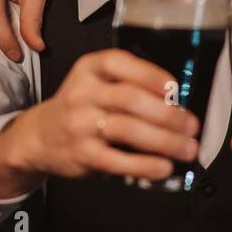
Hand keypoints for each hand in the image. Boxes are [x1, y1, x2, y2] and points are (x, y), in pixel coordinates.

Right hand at [0, 49, 199, 194]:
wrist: (40, 137)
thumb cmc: (82, 107)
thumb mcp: (97, 83)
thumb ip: (130, 84)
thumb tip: (179, 102)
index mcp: (90, 69)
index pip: (120, 63)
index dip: (151, 74)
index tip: (176, 88)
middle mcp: (82, 93)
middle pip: (130, 99)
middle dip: (168, 114)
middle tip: (192, 126)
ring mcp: (80, 124)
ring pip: (127, 129)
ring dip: (164, 141)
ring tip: (187, 148)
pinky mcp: (82, 154)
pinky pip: (117, 161)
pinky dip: (144, 165)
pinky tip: (163, 167)